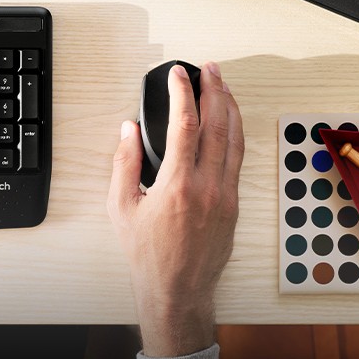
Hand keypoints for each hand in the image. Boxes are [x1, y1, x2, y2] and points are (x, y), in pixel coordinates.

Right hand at [107, 62, 243, 357]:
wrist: (177, 289)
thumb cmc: (147, 253)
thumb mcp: (121, 207)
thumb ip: (124, 163)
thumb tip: (127, 129)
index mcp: (177, 185)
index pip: (184, 125)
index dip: (183, 94)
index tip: (178, 75)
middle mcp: (208, 187)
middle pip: (218, 126)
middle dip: (214, 91)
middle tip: (210, 68)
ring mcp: (226, 195)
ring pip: (235, 140)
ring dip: (230, 109)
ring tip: (224, 87)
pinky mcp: (234, 204)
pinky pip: (238, 160)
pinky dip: (235, 134)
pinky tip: (230, 123)